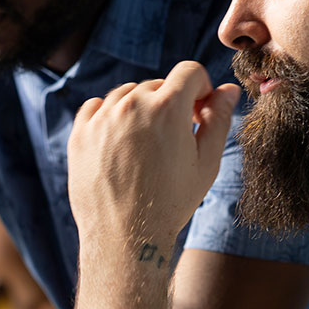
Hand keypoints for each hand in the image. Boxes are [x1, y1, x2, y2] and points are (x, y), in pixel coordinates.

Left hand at [68, 61, 240, 253]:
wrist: (125, 236)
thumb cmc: (171, 202)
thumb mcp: (206, 163)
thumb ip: (218, 120)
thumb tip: (228, 90)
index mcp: (168, 107)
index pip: (190, 71)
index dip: (201, 89)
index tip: (198, 112)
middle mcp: (132, 104)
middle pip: (158, 84)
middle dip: (171, 103)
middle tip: (174, 138)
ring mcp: (102, 118)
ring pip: (127, 94)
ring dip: (140, 109)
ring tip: (146, 145)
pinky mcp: (80, 133)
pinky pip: (97, 107)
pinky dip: (110, 117)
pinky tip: (120, 143)